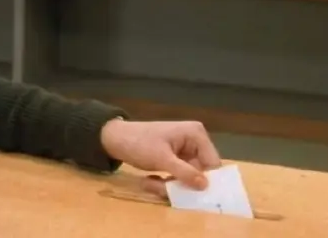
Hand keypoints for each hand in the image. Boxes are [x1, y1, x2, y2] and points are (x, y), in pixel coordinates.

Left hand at [100, 118, 221, 195]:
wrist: (114, 139)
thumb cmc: (138, 143)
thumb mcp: (161, 159)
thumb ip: (184, 172)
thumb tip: (205, 185)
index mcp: (196, 135)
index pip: (212, 164)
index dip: (203, 179)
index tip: (189, 192)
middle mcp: (195, 141)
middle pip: (200, 173)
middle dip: (181, 184)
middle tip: (162, 188)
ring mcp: (185, 151)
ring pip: (189, 178)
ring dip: (171, 185)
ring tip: (151, 183)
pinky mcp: (176, 160)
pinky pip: (179, 177)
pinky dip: (166, 182)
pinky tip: (150, 180)